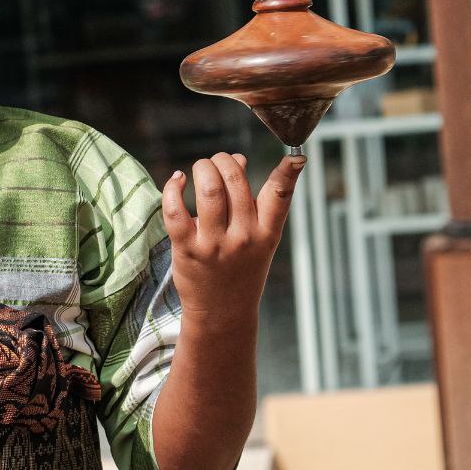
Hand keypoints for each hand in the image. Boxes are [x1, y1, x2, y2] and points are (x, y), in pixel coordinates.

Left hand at [162, 153, 305, 319]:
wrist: (222, 313)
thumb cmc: (241, 268)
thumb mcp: (257, 238)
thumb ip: (252, 200)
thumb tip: (238, 159)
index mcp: (266, 232)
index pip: (280, 197)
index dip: (289, 173)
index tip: (296, 156)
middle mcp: (244, 237)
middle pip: (235, 181)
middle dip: (224, 160)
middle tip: (217, 161)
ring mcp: (215, 244)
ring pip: (209, 190)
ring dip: (202, 168)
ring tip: (200, 169)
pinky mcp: (188, 250)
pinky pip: (176, 210)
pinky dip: (174, 187)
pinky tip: (177, 180)